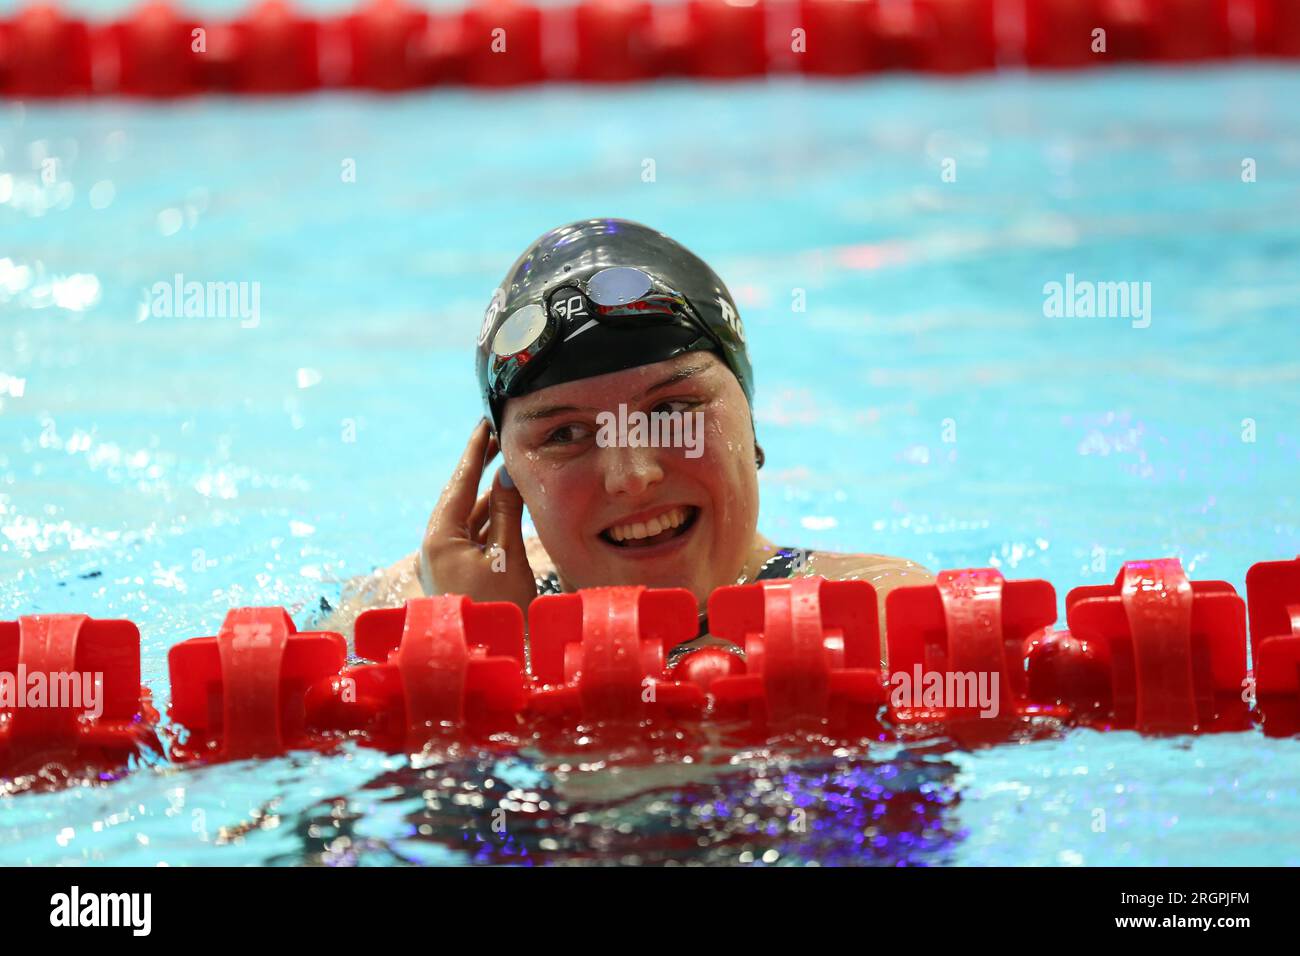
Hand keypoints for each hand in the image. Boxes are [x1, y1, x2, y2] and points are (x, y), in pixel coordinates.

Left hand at [418, 420, 537, 615]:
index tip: (487, 422)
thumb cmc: (496, 610)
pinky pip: (476, 535)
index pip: (461, 481)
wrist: (483, 658)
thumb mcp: (507, 557)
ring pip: (470, 516)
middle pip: (462, 495)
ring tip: (512, 469)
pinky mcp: (458, 573)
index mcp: (440, 537)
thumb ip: (509, 513)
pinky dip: (494, 519)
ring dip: (491, 494)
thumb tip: (509, 473)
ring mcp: (446, 560)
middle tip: (502, 438)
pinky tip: (512, 507)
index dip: (476, 450)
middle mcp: (437, 545)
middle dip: (482, 468)